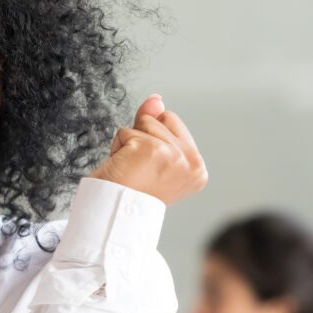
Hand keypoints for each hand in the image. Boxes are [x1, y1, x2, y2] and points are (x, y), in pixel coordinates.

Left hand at [90, 94, 206, 204]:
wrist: (114, 213)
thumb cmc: (131, 190)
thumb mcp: (151, 155)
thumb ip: (156, 123)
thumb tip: (156, 98)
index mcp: (198, 169)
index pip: (173, 123)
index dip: (153, 140)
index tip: (149, 169)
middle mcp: (192, 163)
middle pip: (163, 117)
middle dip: (144, 136)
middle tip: (138, 168)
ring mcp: (174, 155)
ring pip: (144, 122)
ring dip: (129, 143)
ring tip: (130, 170)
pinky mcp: (152, 149)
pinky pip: (125, 131)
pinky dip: (117, 147)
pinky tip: (122, 169)